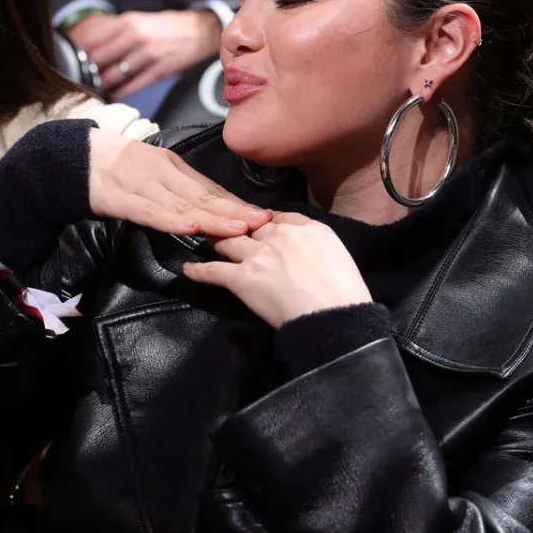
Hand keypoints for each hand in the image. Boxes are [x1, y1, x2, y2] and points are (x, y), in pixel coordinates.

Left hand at [69, 10, 220, 97]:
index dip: (76, 54)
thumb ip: (114, 32)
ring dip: (100, 85)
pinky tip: (111, 95)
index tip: (66, 62)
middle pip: (98, 60)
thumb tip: (85, 45)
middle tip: (75, 79)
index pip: (91, 40)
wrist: (200, 32)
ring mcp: (148, 56)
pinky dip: (119, 93)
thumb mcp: (138, 21)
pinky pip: (131, 87)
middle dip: (85, 72)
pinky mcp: (159, 72)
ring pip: (113, 76)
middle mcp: (136, 38)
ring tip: (91, 89)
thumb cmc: (165, 28)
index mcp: (128, 23)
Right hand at [88, 127, 271, 237]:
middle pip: (204, 195)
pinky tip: (190, 226)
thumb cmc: (110, 170)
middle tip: (264, 224)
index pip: (211, 188)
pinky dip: (171, 219)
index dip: (237, 204)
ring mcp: (140, 182)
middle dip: (236, 211)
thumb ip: (176, 191)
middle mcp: (161, 171)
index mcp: (171, 166)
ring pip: (182, 204)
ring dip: (213, 218)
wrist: (66, 158)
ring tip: (239, 229)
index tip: (264, 217)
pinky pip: (148, 211)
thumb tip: (208, 212)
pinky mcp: (118, 196)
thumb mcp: (149, 174)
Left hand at [182, 213, 371, 328]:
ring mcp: (258, 256)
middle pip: (251, 226)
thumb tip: (307, 252)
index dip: (266, 222)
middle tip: (226, 226)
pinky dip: (198, 271)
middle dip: (238, 226)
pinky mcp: (242, 279)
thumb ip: (317, 247)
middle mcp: (279, 235)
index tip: (259, 225)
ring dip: (215, 239)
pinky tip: (187, 269)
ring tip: (204, 237)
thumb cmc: (345, 292)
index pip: (279, 218)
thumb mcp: (338, 255)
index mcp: (307, 228)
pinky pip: (214, 271)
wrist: (334, 315)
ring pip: (229, 241)